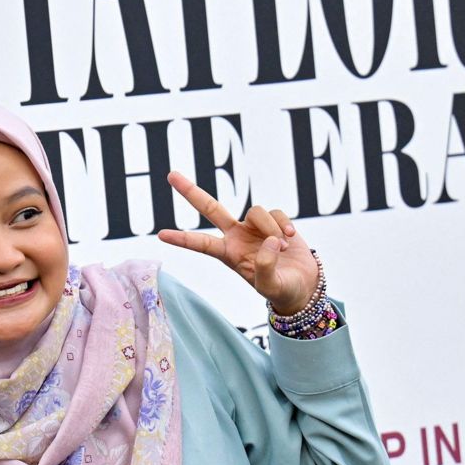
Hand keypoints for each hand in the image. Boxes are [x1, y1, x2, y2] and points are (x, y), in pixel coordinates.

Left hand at [156, 172, 319, 314]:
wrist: (303, 284)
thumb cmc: (281, 289)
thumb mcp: (270, 286)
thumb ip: (265, 267)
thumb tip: (269, 240)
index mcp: (228, 254)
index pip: (201, 244)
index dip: (182, 239)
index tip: (161, 234)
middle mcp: (237, 236)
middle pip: (210, 208)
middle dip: (190, 192)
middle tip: (170, 175)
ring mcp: (254, 227)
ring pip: (255, 211)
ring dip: (271, 228)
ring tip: (282, 248)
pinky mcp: (274, 221)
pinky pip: (276, 213)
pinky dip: (283, 224)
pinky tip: (290, 238)